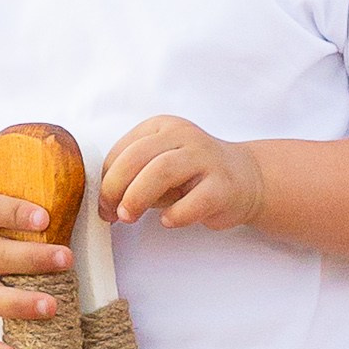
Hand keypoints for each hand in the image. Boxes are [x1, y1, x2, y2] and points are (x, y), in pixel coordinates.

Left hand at [100, 115, 264, 232]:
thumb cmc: (193, 175)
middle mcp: (184, 136)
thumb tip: (104, 201)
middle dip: (116, 188)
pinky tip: (168, 221)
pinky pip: (194, 200)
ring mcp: (206, 158)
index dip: (106, 179)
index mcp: (161, 127)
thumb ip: (133, 176)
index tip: (103, 204)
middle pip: (137, 157)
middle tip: (111, 213)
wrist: (246, 178)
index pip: (123, 150)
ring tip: (129, 217)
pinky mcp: (224, 185)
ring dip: (138, 197)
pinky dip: (175, 214)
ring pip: (162, 171)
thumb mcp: (159, 165)